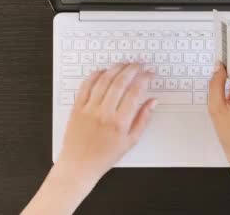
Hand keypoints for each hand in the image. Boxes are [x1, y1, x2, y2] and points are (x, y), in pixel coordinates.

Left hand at [57, 63, 156, 182]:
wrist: (79, 165)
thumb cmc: (105, 156)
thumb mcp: (131, 141)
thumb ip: (143, 119)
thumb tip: (153, 102)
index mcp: (120, 123)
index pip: (135, 92)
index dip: (144, 78)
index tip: (149, 73)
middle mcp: (104, 113)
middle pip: (120, 82)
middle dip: (132, 69)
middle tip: (139, 64)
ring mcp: (89, 109)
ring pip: (103, 80)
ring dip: (116, 68)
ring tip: (124, 64)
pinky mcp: (77, 108)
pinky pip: (86, 86)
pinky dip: (95, 75)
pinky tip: (103, 71)